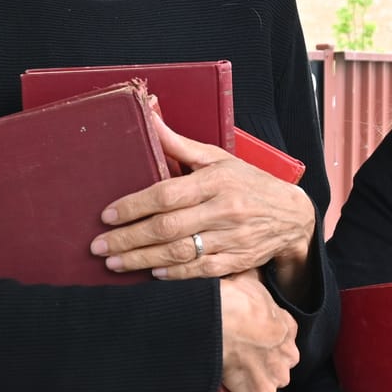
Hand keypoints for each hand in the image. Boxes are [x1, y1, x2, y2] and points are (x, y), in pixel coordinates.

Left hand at [91, 108, 314, 283]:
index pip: (167, 194)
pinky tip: (151, 273)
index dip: (134, 206)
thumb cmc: (247, 182)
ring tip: (114, 263)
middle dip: (129, 238)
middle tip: (99, 246)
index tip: (108, 215)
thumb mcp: (217, 158)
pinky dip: (175, 274)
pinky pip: (201, 271)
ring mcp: (232, 238)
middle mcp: (224, 210)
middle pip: (168, 227)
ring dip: (143, 260)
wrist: (293, 215)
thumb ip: (179, 145)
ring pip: (180, 252)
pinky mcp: (238, 260)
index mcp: (216, 180)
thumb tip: (149, 116)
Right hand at [219, 271, 297, 391]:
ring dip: (245, 388)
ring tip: (221, 380)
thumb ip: (255, 281)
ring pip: (262, 387)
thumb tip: (252, 271)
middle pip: (274, 367)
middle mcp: (287, 355)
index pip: (280, 341)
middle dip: (256, 367)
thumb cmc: (232, 298)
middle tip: (229, 360)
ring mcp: (275, 377)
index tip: (243, 344)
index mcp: (287, 328)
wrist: (220, 318)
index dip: (260, 344)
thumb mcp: (248, 280)